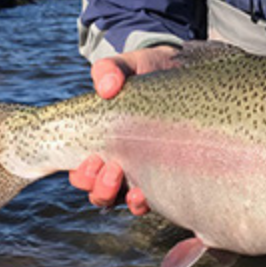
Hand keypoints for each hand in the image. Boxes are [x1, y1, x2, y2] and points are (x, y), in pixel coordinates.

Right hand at [69, 45, 177, 209]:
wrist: (182, 71)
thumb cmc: (149, 71)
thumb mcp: (128, 65)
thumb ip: (111, 69)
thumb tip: (106, 88)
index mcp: (103, 142)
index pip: (83, 172)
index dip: (83, 174)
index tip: (93, 158)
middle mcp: (120, 162)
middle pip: (99, 193)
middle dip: (99, 187)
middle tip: (111, 167)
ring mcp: (143, 171)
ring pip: (120, 200)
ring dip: (118, 196)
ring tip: (127, 181)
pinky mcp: (167, 173)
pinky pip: (151, 200)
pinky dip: (142, 202)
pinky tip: (145, 192)